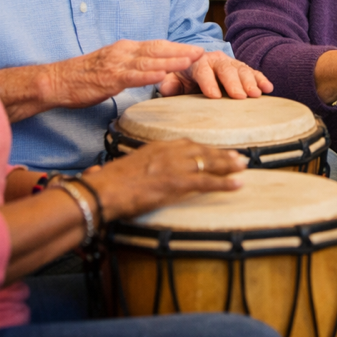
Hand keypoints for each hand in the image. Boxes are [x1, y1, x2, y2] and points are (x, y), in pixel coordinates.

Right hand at [52, 40, 205, 108]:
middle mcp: (123, 52)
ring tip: (191, 61)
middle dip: (181, 50)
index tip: (195, 49)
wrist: (56, 81)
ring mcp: (116, 64)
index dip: (177, 47)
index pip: (156, 45)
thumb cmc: (84, 77)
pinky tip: (163, 74)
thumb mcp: (112, 66)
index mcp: (125, 49)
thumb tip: (152, 70)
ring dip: (172, 60)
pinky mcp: (109, 78)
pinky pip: (133, 76)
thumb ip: (132, 66)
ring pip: (150, 60)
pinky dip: (149, 75)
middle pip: (158, 49)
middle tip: (202, 51)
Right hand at [86, 139, 248, 221]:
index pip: (187, 144)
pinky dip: (226, 183)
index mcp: (157, 147)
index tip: (215, 150)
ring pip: (209, 163)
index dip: (203, 148)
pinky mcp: (178, 183)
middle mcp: (169, 153)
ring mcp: (175, 167)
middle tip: (238, 157)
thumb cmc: (104, 185)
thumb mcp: (116, 171)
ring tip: (244, 166)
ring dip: (229, 165)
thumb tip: (93, 173)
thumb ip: (115, 170)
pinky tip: (238, 185)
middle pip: (202, 150)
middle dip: (221, 154)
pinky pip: (208, 182)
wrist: (103, 191)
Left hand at [160, 51, 273, 98]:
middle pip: (226, 69)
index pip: (203, 71)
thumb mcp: (173, 79)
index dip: (208, 83)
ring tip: (256, 94)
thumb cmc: (184, 77)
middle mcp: (217, 60)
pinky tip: (268, 88)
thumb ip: (169, 84)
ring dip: (250, 82)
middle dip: (233, 83)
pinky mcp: (242, 70)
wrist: (194, 66)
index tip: (213, 96)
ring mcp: (231, 64)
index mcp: (198, 62)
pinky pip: (253, 73)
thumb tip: (166, 87)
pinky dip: (261, 80)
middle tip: (240, 96)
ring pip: (242, 70)